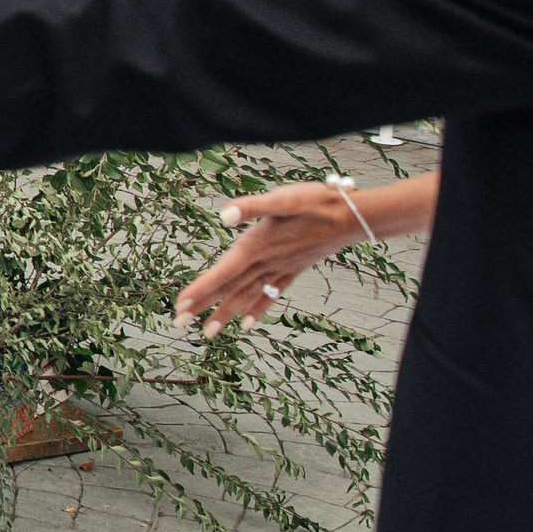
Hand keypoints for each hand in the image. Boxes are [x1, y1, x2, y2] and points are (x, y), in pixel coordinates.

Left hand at [175, 182, 371, 336]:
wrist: (353, 217)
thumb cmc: (317, 202)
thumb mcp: (283, 198)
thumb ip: (252, 207)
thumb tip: (225, 216)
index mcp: (257, 246)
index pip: (222, 273)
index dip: (200, 289)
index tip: (180, 305)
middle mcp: (266, 263)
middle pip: (229, 289)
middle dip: (203, 306)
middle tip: (179, 323)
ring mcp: (280, 269)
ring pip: (247, 296)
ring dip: (225, 314)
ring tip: (207, 333)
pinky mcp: (292, 270)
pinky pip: (271, 295)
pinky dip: (257, 309)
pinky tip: (247, 324)